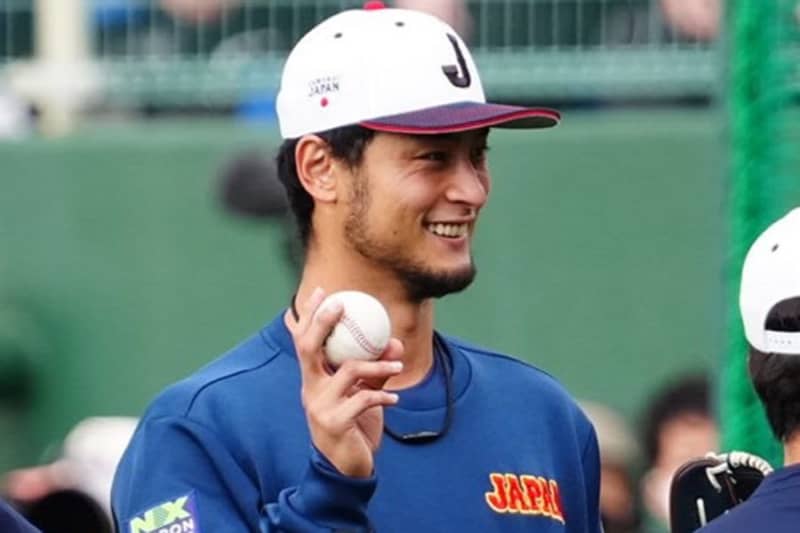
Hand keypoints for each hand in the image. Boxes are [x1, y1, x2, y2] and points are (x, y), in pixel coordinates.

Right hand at [287, 288, 403, 477]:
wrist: (347, 469)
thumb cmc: (354, 426)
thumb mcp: (365, 395)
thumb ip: (377, 371)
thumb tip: (394, 343)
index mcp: (313, 379)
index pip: (305, 342)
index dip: (309, 317)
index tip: (320, 291)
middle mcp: (310, 389)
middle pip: (309, 348)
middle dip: (322, 322)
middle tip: (340, 305)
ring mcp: (319, 406)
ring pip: (348, 371)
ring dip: (377, 365)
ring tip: (397, 365)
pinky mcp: (334, 424)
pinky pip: (362, 400)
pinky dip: (381, 396)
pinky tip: (394, 399)